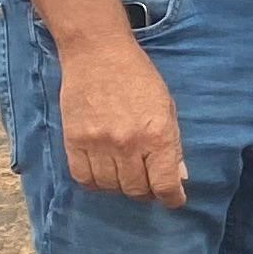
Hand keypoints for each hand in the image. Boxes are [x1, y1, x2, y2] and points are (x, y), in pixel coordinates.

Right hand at [61, 33, 187, 205]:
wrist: (98, 54)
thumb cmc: (138, 77)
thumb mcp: (166, 107)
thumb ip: (173, 145)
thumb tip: (179, 178)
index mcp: (157, 135)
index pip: (165, 185)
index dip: (172, 199)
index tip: (173, 200)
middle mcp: (127, 144)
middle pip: (136, 190)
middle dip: (147, 191)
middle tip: (148, 182)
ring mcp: (98, 144)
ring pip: (110, 187)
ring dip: (121, 186)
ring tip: (126, 173)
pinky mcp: (73, 141)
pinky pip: (83, 178)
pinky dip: (95, 181)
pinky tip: (103, 172)